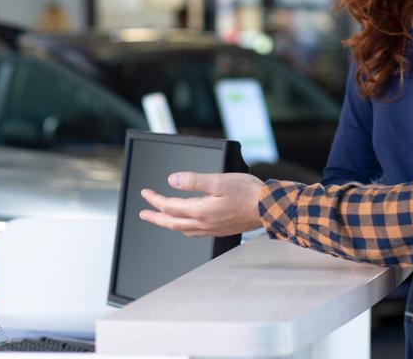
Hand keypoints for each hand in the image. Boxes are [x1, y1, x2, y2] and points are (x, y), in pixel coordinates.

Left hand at [139, 172, 263, 236]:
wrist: (268, 208)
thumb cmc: (247, 193)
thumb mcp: (218, 181)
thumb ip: (193, 181)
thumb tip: (172, 180)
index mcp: (201, 211)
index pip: (170, 206)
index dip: (155, 199)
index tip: (145, 193)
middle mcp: (204, 223)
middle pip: (172, 222)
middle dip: (155, 217)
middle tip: (143, 214)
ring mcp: (212, 229)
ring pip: (182, 229)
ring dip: (168, 224)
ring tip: (160, 219)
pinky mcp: (220, 230)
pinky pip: (194, 232)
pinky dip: (183, 227)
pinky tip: (186, 224)